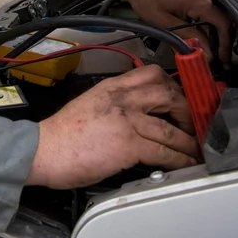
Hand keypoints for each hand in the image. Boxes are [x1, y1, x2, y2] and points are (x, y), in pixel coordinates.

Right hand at [26, 65, 198, 188]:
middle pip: (169, 94)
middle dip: (187, 111)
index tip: (181, 97)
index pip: (151, 73)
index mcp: (111, 87)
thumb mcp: (89, 104)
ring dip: (189, 142)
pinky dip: (180, 160)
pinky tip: (183, 164)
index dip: (173, 85)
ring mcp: (127, 121)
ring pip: (172, 128)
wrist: (43, 150)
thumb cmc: (61, 135)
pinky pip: (165, 151)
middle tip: (191, 124)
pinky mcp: (129, 144)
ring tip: (194, 150)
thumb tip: (133, 116)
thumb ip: (113, 104)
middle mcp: (122, 99)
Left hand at [114, 0, 231, 64]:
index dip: (225, 45)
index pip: (223, 25)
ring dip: (208, 27)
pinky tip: (193, 25)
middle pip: (220, 18)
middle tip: (212, 55)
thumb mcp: (162, 22)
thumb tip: (205, 53)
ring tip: (201, 42)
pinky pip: (207, 2)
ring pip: (214, 11)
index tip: (223, 58)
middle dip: (217, 39)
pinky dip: (203, 15)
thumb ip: (187, 38)